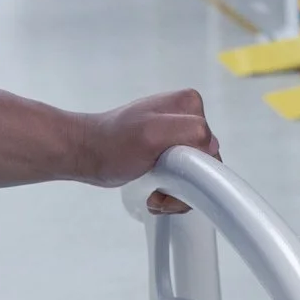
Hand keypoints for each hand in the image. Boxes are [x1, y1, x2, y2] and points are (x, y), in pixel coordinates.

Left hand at [76, 88, 218, 214]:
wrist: (88, 153)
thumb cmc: (111, 143)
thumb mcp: (151, 133)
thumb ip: (188, 130)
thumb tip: (212, 144)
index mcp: (189, 104)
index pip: (211, 146)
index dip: (196, 170)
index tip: (173, 179)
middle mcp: (188, 117)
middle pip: (206, 164)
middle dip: (186, 185)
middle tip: (161, 190)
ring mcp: (179, 136)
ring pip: (197, 177)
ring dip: (177, 195)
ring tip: (155, 193)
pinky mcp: (171, 153)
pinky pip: (186, 180)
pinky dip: (172, 194)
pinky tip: (155, 192)